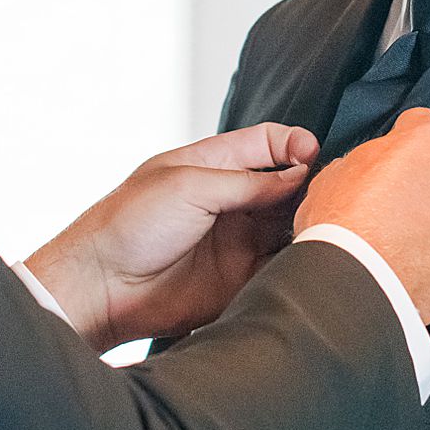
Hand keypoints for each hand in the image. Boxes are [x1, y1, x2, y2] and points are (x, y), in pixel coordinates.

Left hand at [26, 122, 318, 350]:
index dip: (295, 146)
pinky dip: (299, 262)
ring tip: (323, 227)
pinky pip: (280, 267)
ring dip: (309, 225)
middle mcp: (231, 200)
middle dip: (311, 187)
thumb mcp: (189, 186)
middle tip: (327, 196)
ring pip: (290, 226)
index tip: (312, 157)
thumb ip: (247, 183)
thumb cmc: (129, 225)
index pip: (268, 143)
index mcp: (214, 164)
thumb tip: (299, 177)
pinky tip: (311, 258)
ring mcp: (237, 240)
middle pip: (288, 185)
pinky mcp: (240, 279)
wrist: (102, 287)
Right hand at [296, 108, 429, 323]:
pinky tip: (411, 267)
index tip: (397, 154)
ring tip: (399, 245)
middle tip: (393, 206)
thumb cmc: (339, 232)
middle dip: (425, 183)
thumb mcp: (333, 175)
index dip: (404, 138)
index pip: (423, 123)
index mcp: (422, 145)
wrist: (352, 288)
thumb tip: (367, 172)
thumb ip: (364, 163)